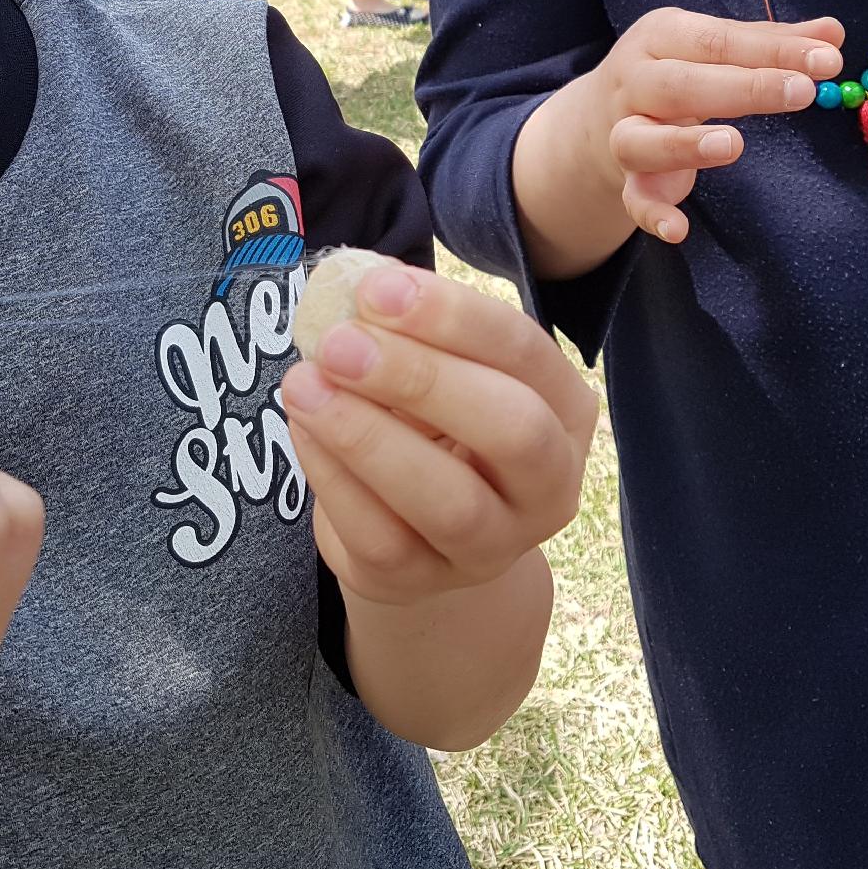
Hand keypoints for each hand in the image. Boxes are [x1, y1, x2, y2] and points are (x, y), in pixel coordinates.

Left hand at [281, 264, 597, 605]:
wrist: (418, 523)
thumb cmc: (436, 416)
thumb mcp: (441, 366)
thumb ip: (410, 327)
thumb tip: (354, 287)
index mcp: (565, 410)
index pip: (525, 354)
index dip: (452, 317)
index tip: (374, 288)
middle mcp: (550, 486)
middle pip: (512, 432)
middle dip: (422, 379)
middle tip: (339, 343)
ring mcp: (493, 547)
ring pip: (449, 503)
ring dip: (368, 437)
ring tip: (303, 384)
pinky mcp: (423, 582)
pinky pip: (380, 537)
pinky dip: (333, 477)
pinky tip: (302, 427)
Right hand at [585, 8, 844, 242]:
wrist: (595, 116)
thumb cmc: (674, 71)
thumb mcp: (712, 47)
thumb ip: (770, 42)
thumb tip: (831, 33)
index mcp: (661, 37)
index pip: (720, 40)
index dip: (774, 49)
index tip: (826, 59)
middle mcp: (635, 81)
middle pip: (681, 84)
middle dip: (744, 88)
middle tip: (802, 92)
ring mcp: (624, 131)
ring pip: (641, 139)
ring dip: (684, 144)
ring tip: (733, 144)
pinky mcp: (626, 179)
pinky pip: (633, 199)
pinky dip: (653, 214)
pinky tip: (679, 230)